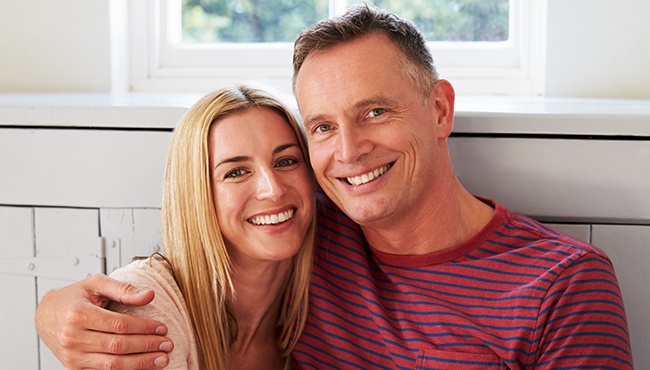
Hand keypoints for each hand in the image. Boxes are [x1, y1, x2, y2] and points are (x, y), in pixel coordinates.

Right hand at [35, 274, 173, 368]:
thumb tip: (149, 295)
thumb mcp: (96, 284)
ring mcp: (72, 356)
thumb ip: (123, 289)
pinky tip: (141, 367)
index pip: (120, 325)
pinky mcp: (74, 367)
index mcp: (78, 314)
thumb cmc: (73, 298)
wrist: (45, 315)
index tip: (163, 327)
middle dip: (147, 346)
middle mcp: (73, 337)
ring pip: (112, 364)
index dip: (144, 328)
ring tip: (161, 360)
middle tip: (167, 344)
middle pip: (118, 346)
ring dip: (140, 363)